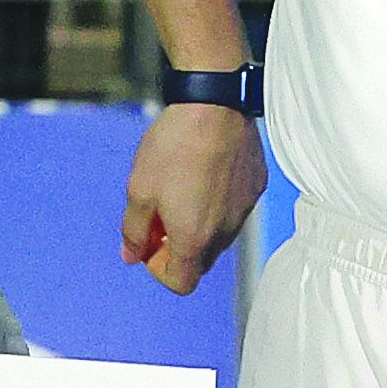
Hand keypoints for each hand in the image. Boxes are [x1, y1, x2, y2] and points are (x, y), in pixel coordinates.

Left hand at [122, 100, 259, 292]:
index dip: (159, 270)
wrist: (213, 105)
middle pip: (202, 261)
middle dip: (178, 249)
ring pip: (220, 235)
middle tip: (160, 217)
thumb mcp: (139, 191)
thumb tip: (131, 255)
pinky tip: (203, 173)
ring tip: (180, 190)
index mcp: (195, 238)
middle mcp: (225, 230)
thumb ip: (134, 231)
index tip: (149, 243)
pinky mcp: (256, 186)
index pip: (181, 282)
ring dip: (199, 226)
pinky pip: (235, 209)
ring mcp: (244, 209)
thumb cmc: (173, 147)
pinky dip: (218, 204)